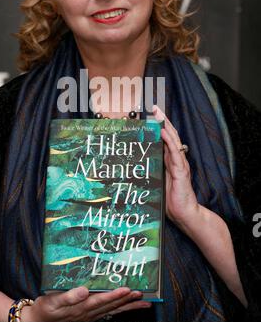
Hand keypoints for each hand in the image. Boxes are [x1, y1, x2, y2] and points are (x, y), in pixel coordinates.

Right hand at [21, 286, 150, 321]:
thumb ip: (68, 296)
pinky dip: (120, 308)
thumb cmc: (45, 309)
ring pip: (113, 311)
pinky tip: (128, 305)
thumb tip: (84, 290)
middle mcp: (88, 313)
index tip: (127, 289)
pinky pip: (109, 312)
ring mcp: (90, 316)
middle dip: (127, 300)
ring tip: (144, 302)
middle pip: (111, 306)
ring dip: (128, 306)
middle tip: (142, 294)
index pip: (101, 300)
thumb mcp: (52, 301)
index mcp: (81, 307)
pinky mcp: (89, 315)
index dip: (114, 295)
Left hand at [153, 105, 198, 226]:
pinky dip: (169, 139)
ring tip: (158, 113)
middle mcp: (176, 159)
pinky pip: (175, 151)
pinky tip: (163, 131)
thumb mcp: (158, 181)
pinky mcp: (181, 170)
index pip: (165, 139)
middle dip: (162, 120)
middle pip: (170, 135)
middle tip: (154, 107)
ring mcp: (180, 163)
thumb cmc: (171, 200)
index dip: (159, 126)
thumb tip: (136, 163)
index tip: (151, 115)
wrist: (184, 213)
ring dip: (165, 125)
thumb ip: (151, 171)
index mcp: (170, 161)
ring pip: (173, 139)